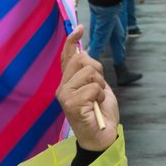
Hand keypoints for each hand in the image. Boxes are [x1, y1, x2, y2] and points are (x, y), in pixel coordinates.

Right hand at [55, 25, 118, 152]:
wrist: (103, 137)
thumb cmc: (101, 113)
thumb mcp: (98, 87)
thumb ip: (90, 72)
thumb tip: (84, 52)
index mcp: (68, 82)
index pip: (67, 57)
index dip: (72, 41)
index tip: (80, 28)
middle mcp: (62, 87)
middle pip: (81, 59)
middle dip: (97, 70)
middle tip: (99, 88)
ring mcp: (64, 95)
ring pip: (89, 71)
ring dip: (100, 85)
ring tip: (97, 100)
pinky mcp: (71, 104)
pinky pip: (92, 87)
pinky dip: (100, 96)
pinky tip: (97, 107)